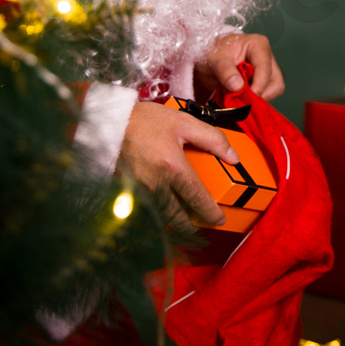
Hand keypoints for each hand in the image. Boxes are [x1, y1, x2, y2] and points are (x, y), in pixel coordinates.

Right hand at [119, 101, 239, 228]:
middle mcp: (155, 183)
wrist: (111, 122)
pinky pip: (148, 209)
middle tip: (203, 222)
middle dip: (192, 225)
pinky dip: (159, 212)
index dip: (210, 213)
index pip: (196, 198)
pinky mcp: (128, 191)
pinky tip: (166, 204)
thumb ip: (213, 139)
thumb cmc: (146, 121)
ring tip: (187, 214)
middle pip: (177, 217)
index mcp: (172, 167)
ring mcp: (139, 190)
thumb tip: (234, 158)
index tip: (219, 219)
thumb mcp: (185, 123)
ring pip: (162, 216)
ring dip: (176, 220)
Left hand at [196, 33, 284, 100]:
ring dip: (259, 98)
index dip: (258, 85)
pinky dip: (256, 100)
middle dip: (260, 94)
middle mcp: (268, 57)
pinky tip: (243, 97)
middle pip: (275, 82)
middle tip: (242, 99)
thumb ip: (225, 71)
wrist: (211, 54)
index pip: (265, 68)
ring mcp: (269, 69)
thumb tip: (238, 87)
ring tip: (241, 97)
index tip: (247, 98)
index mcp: (258, 45)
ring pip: (275, 90)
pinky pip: (268, 94)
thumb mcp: (216, 58)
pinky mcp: (266, 80)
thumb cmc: (216, 51)